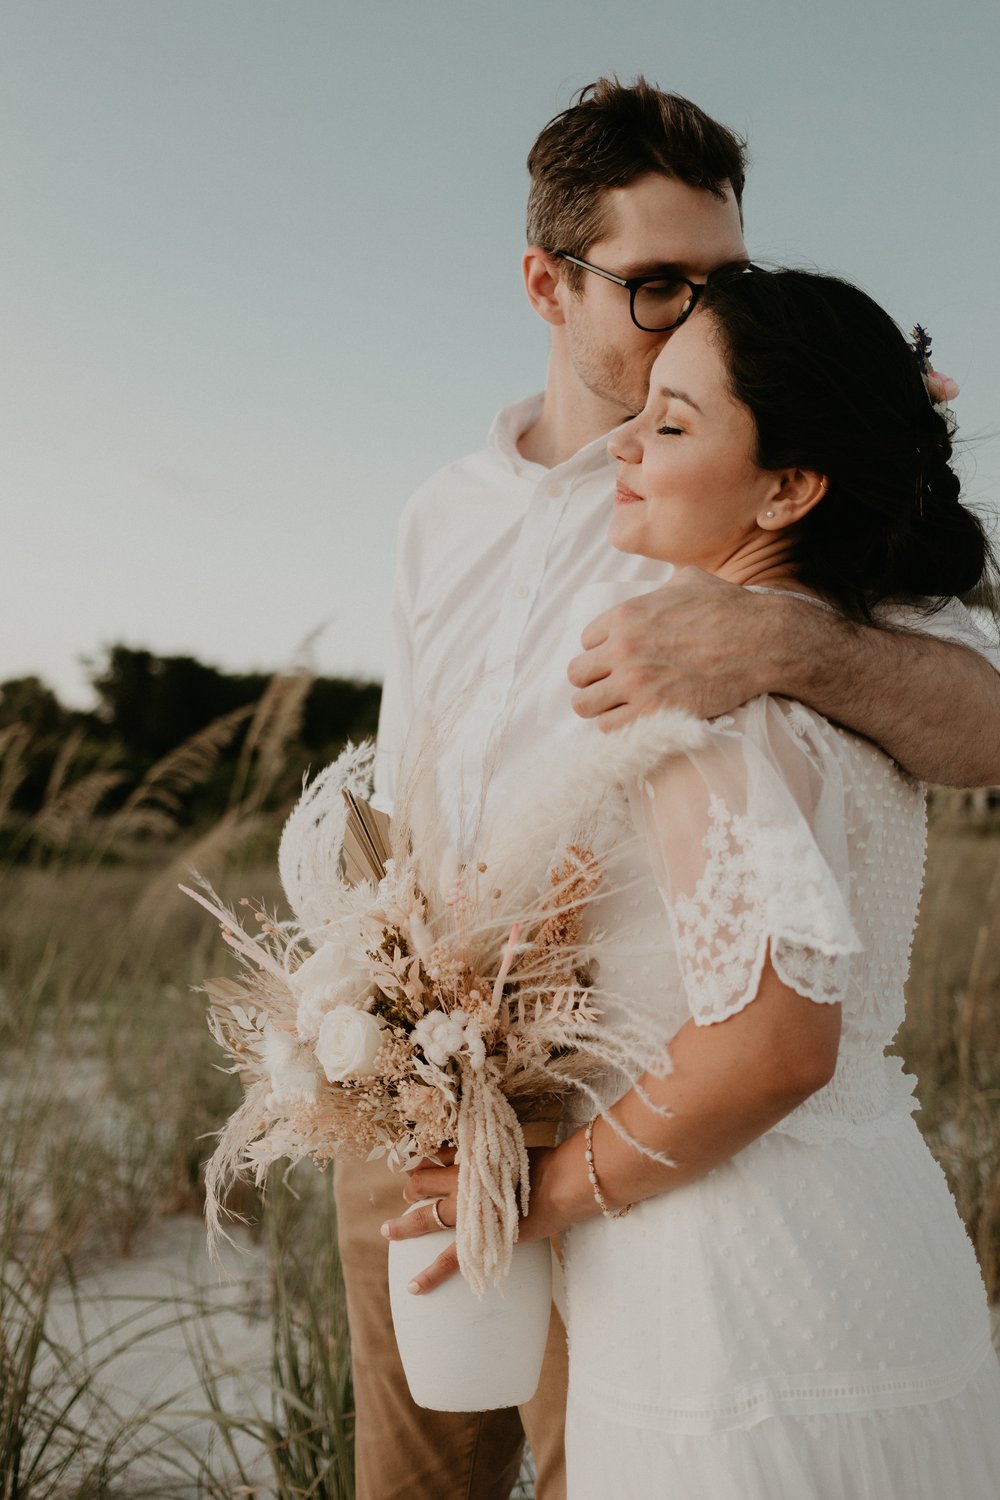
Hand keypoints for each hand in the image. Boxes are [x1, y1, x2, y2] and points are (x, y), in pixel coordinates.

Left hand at [380, 1147, 566, 1294]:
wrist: (558, 1185)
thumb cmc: (540, 1164)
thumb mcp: (507, 1147)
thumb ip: (486, 1151)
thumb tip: (473, 1153)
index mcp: (467, 1159)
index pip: (435, 1158)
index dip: (424, 1163)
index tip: (420, 1165)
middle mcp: (460, 1184)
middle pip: (422, 1183)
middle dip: (412, 1188)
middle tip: (408, 1193)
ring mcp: (466, 1213)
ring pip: (424, 1218)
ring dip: (403, 1225)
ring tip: (389, 1230)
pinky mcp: (479, 1240)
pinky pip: (448, 1261)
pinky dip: (430, 1275)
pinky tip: (413, 1287)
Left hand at [567, 568, 788, 728]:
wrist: (763, 642)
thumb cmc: (731, 609)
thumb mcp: (689, 581)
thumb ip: (659, 590)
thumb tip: (656, 593)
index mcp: (626, 616)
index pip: (586, 641)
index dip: (603, 651)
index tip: (621, 659)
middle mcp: (623, 649)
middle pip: (578, 674)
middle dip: (595, 679)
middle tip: (617, 685)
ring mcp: (636, 683)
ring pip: (584, 705)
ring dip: (601, 706)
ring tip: (621, 706)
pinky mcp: (654, 712)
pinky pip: (609, 728)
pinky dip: (618, 726)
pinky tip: (635, 720)